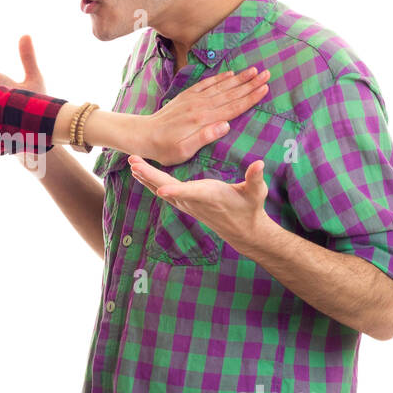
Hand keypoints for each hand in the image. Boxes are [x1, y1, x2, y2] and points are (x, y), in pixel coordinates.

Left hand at [127, 155, 272, 251]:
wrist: (243, 230)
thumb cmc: (250, 208)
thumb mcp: (256, 192)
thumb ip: (255, 178)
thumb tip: (259, 163)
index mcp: (209, 196)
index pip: (190, 193)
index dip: (176, 191)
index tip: (161, 188)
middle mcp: (193, 201)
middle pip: (167, 188)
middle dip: (150, 176)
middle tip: (134, 161)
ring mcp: (186, 204)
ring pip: (161, 189)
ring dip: (146, 177)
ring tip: (132, 163)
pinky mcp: (184, 203)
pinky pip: (163, 191)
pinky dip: (150, 182)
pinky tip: (141, 173)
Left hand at [136, 67, 270, 165]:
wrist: (143, 135)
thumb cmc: (165, 149)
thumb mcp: (184, 150)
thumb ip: (205, 137)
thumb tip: (226, 125)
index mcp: (204, 120)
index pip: (233, 107)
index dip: (251, 97)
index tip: (265, 88)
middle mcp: (201, 106)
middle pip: (232, 93)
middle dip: (251, 83)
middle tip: (268, 74)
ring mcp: (193, 99)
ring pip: (222, 86)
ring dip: (240, 78)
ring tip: (255, 70)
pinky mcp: (187, 96)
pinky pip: (207, 84)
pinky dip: (220, 78)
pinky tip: (230, 74)